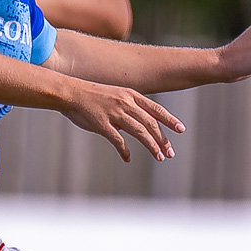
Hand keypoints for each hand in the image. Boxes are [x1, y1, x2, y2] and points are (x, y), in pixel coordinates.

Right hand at [59, 80, 184, 161]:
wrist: (69, 92)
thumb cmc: (91, 96)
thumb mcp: (114, 96)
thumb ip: (128, 108)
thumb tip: (138, 125)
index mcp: (130, 95)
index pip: (156, 109)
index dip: (170, 120)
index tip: (181, 129)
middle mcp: (125, 103)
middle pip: (151, 123)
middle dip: (163, 139)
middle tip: (171, 152)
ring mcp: (114, 113)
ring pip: (140, 132)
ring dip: (152, 146)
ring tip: (159, 157)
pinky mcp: (102, 124)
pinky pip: (118, 140)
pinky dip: (125, 150)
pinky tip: (128, 158)